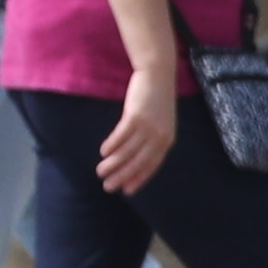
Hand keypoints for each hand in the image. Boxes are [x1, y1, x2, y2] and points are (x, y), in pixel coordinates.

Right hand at [98, 68, 176, 194]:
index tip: (127, 190)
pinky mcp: (136, 117)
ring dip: (113, 163)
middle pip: (139, 162)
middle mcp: (159, 136)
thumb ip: (152, 139)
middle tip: (109, 187)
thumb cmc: (156, 100)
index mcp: (167, 140)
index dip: (139, 178)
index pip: (152, 165)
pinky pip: (121, 135)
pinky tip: (103, 152)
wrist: (157, 76)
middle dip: (123, 176)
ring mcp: (148, 127)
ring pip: (128, 151)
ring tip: (100, 172)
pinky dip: (112, 145)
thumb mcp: (160, 122)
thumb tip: (137, 155)